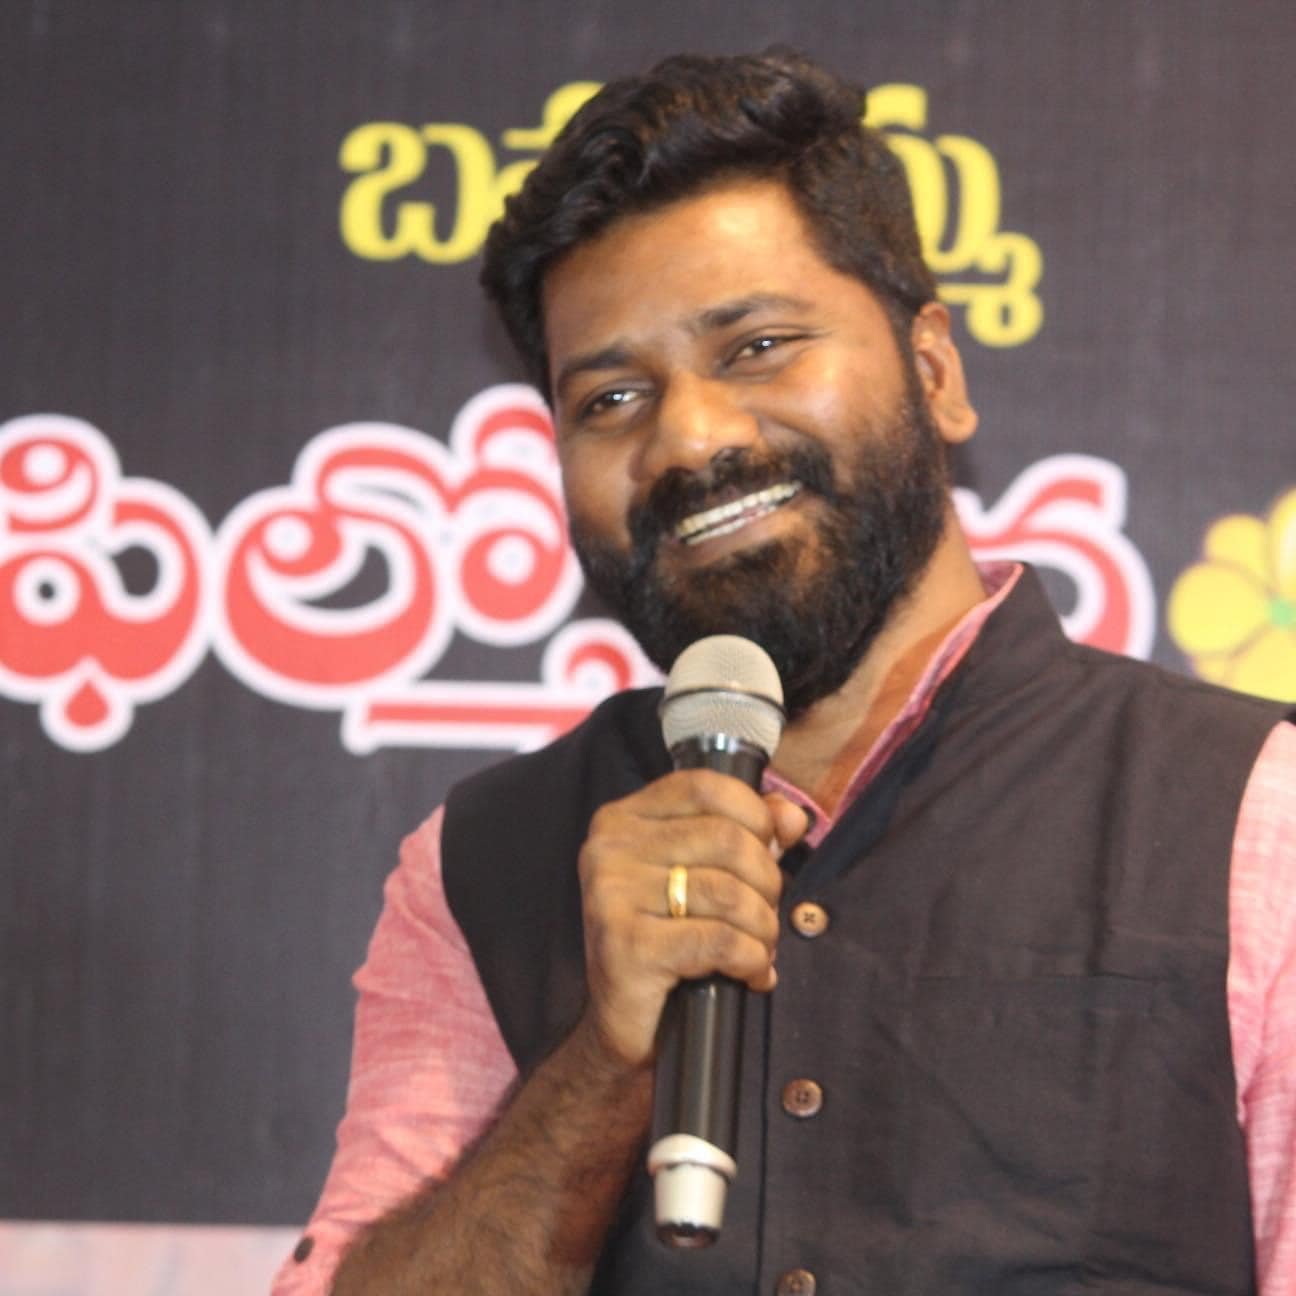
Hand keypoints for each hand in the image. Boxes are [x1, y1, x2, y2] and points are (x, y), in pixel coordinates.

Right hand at [576, 770, 808, 1067]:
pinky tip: (751, 975)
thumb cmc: (668, 943)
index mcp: (622, 819)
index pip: (705, 786)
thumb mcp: (706, 877)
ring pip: (729, 892)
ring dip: (762, 928)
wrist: (623, 1027)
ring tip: (759, 949)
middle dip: (766, 882)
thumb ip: (748, 834)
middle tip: (764, 916)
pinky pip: (720, 940)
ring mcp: (611, 896)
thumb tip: (791, 817)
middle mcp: (609, 849)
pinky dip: (751, 959)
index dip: (755, 815)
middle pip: (727, 839)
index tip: (770, 850)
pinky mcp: (626, 945)